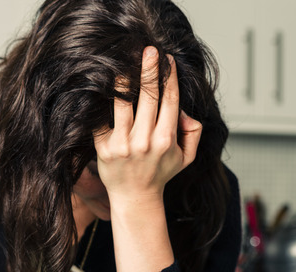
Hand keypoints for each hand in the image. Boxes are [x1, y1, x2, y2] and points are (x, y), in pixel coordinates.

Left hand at [93, 46, 201, 206]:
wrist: (135, 197)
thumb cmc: (160, 173)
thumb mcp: (186, 156)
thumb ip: (193, 132)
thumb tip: (183, 110)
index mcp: (166, 139)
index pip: (169, 100)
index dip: (169, 77)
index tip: (167, 60)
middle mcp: (145, 140)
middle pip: (148, 96)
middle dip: (149, 69)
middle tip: (149, 50)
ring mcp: (123, 144)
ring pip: (123, 103)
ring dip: (125, 80)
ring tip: (124, 62)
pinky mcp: (104, 148)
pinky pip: (102, 119)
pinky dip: (102, 102)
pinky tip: (103, 86)